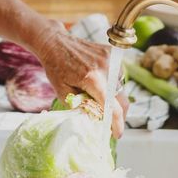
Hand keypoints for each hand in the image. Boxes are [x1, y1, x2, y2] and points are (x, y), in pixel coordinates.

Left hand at [32, 23, 128, 137]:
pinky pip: (118, 74)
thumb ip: (80, 106)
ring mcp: (110, 58)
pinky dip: (111, 82)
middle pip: (121, 98)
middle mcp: (105, 67)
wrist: (56, 42)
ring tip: (100, 97)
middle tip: (112, 125)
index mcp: (91, 78)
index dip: (116, 123)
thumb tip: (95, 121)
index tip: (117, 135)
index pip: (111, 106)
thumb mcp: (63, 92)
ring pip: (120, 86)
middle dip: (119, 115)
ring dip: (114, 96)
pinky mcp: (111, 52)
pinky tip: (99, 80)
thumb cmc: (56, 68)